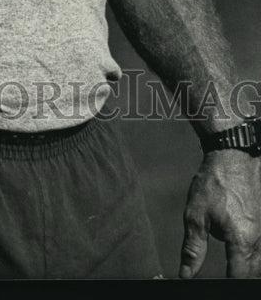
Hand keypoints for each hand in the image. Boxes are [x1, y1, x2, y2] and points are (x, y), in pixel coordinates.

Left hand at [180, 149, 260, 277]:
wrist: (233, 156)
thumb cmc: (213, 183)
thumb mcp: (196, 215)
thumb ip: (193, 248)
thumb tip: (187, 274)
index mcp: (242, 241)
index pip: (238, 277)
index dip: (227, 283)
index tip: (216, 284)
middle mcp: (259, 239)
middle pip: (252, 271)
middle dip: (238, 274)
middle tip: (223, 271)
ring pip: (259, 259)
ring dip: (246, 261)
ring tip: (230, 254)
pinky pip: (260, 244)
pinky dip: (250, 247)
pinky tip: (237, 235)